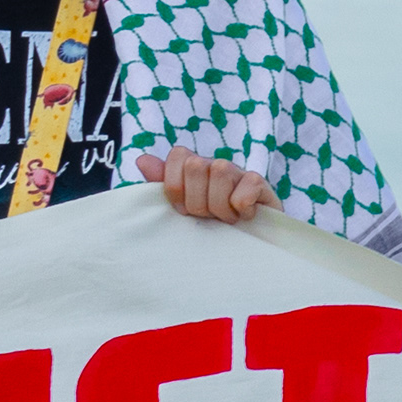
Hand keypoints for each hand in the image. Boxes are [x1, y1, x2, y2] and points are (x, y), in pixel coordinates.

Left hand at [135, 148, 280, 224]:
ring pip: (220, 172)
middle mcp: (215, 165)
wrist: (250, 245)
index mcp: (195, 168)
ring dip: (220, 206)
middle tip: (208, 217)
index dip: (176, 186)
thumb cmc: (212, 227)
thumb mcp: (183, 207)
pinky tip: (245, 216)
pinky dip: (242, 208)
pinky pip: (246, 187)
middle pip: (195, 166)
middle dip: (198, 201)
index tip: (183, 209)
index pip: (178, 155)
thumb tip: (141, 160)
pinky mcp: (260, 184)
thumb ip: (162, 184)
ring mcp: (239, 173)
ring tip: (226, 220)